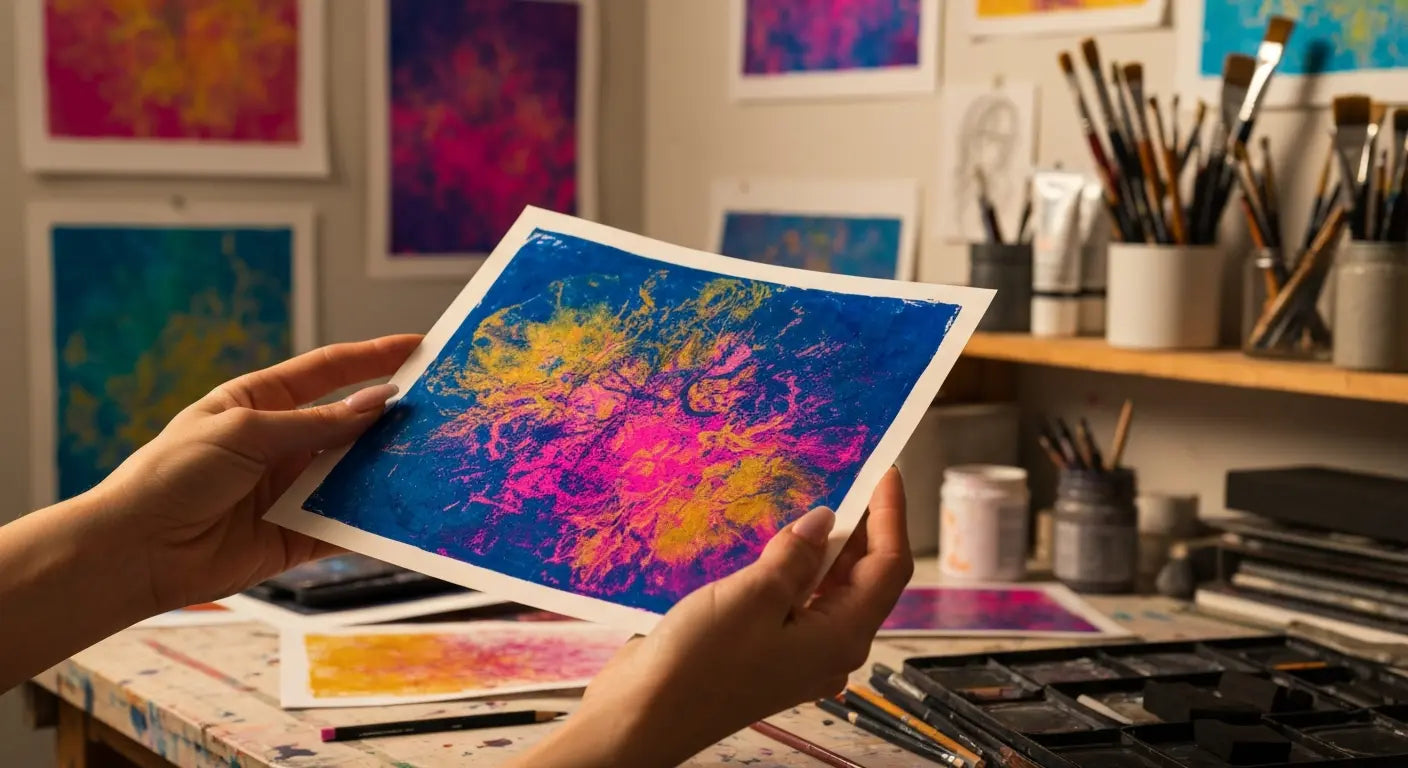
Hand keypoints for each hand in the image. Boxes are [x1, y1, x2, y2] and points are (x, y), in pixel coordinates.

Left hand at [91, 335, 420, 613]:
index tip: (420, 347)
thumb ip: (317, 423)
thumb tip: (379, 403)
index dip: (375, 357)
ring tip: (435, 457)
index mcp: (262, 403)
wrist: (137, 551)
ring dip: (390, 467)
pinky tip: (407, 509)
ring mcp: (294, 489)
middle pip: (351, 423)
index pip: (330, 371)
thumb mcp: (245, 433)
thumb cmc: (173, 475)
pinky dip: (376, 518)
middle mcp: (283, 443)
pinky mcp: (299, 534)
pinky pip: (348, 522)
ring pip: (356, 473)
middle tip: (444, 408)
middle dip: (394, 416)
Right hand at [514, 467, 912, 767]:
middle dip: (861, 526)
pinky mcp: (766, 653)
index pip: (888, 566)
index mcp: (841, 638)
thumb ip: (795, 556)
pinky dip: (794, 568)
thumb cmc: (699, 666)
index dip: (890, 515)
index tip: (887, 469)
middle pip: (863, 578)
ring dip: (824, 546)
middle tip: (849, 473)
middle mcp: (828, 649)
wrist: (644, 716)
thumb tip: (823, 521)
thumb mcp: (753, 597)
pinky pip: (795, 602)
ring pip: (827, 589)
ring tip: (814, 497)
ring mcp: (798, 654)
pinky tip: (775, 543)